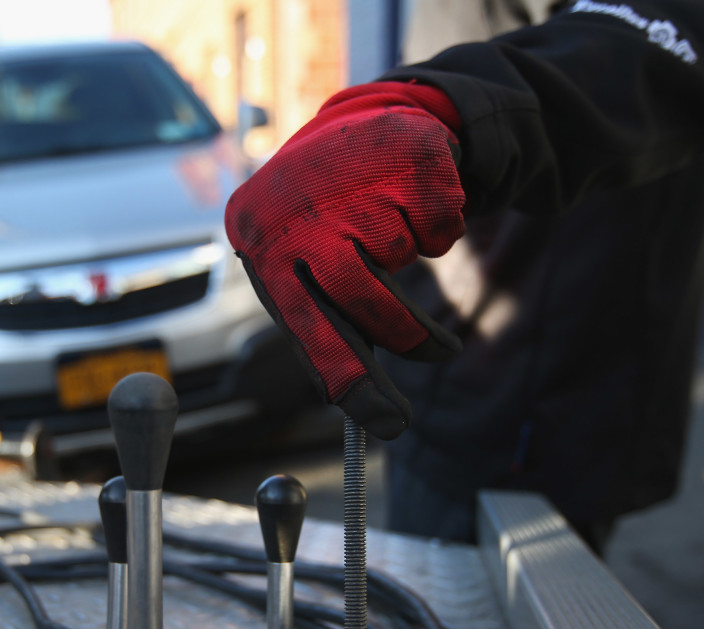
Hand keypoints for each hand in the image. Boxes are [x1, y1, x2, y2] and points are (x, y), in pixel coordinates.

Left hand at [225, 82, 465, 438]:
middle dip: (402, 337)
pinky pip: (439, 229)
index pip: (307, 328)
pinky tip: (411, 208)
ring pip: (402, 261)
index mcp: (263, 249)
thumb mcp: (303, 271)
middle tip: (438, 358)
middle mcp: (300, 212)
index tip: (388, 422)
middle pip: (361, 299)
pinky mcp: (405, 160)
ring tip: (402, 263)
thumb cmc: (326, 227)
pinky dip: (438, 233)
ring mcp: (352, 180)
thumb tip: (365, 409)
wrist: (361, 131)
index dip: (349, 379)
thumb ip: (325, 330)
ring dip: (413, 275)